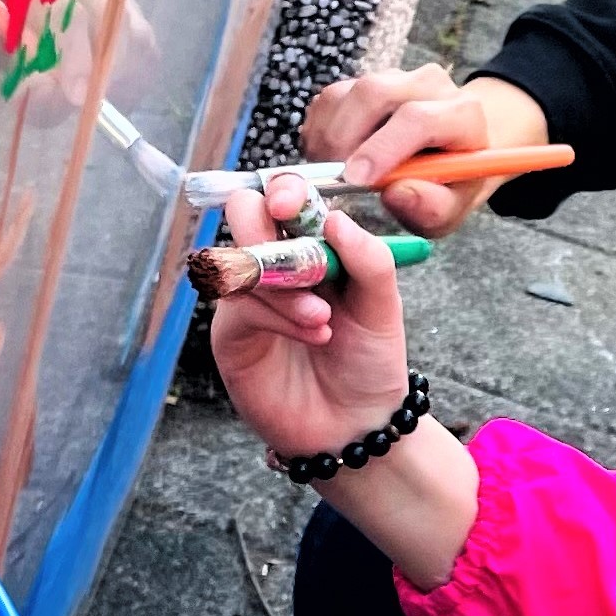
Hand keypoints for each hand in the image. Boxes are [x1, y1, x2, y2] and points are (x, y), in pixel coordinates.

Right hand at [206, 175, 412, 462]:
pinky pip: (241, 306)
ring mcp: (250, 297)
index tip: (291, 204)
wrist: (357, 425)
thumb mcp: (383, 306)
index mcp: (313, 244)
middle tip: (301, 256)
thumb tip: (336, 219)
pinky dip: (278, 315)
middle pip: (244, 213)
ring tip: (323, 320)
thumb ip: (368, 259)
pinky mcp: (232, 334)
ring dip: (284, 285)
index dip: (283, 190)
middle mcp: (274, 263)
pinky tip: (313, 333)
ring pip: (241, 261)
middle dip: (263, 224)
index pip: (285, 196)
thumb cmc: (369, 361)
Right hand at [302, 67, 549, 237]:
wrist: (452, 152)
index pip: (417, 119)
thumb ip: (431, 206)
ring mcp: (396, 78)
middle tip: (332, 177)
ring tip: (331, 170)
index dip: (381, 149)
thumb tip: (396, 194)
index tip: (355, 179)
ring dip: (328, 135)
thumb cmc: (452, 182)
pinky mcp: (366, 81)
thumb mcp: (451, 207)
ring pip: (347, 93)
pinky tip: (329, 157)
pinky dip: (319, 129)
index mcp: (462, 114)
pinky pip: (331, 98)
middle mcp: (430, 85)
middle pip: (374, 92)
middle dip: (343, 138)